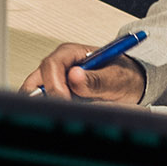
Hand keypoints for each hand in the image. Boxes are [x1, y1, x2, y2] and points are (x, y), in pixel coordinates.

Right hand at [20, 43, 147, 101]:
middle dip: (48, 96)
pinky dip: (49, 108)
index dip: (54, 84)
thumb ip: (96, 80)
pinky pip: (42, 100)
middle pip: (38, 79)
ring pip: (36, 92)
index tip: (65, 100)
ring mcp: (56, 78)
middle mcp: (61, 64)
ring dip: (47, 103)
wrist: (130, 85)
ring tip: (68, 110)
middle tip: (66, 109)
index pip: (51, 65)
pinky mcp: (56, 92)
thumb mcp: (116, 78)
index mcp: (72, 53)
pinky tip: (64, 113)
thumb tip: (74, 76)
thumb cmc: (124, 76)